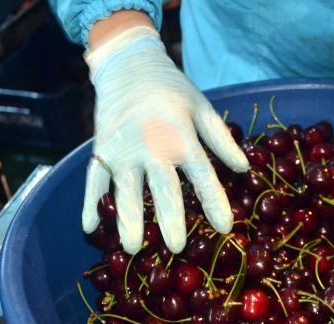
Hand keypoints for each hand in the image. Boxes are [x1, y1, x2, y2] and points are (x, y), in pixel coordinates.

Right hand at [83, 26, 248, 254]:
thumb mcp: (202, 108)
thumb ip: (221, 140)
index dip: (215, 201)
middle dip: (169, 218)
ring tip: (132, 247)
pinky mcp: (101, 149)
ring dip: (128, 219)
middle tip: (176, 247)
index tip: (225, 226)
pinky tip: (89, 228)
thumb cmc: (172, 90)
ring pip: (125, 189)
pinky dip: (89, 203)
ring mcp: (123, 149)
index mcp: (181, 136)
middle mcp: (151, 146)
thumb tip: (245, 168)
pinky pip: (93, 180)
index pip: (202, 174)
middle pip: (162, 188)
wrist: (129, 65)